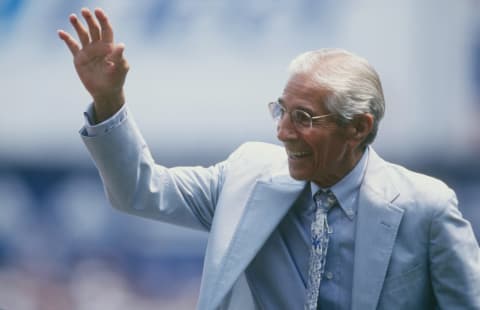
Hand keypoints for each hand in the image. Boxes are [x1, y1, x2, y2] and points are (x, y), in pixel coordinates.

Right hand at [58, 8, 128, 122]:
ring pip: (82, 34)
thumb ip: (119, 57)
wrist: (105, 92)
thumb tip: (121, 45)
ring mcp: (88, 51)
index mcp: (109, 46)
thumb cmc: (116, 80)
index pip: (106, 29)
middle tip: (84, 11)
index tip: (98, 11)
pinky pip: (72, 46)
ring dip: (77, 25)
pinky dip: (66, 39)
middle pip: (93, 29)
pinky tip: (60, 32)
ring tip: (72, 17)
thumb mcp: (120, 69)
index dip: (103, 20)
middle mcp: (98, 46)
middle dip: (89, 19)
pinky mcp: (79, 58)